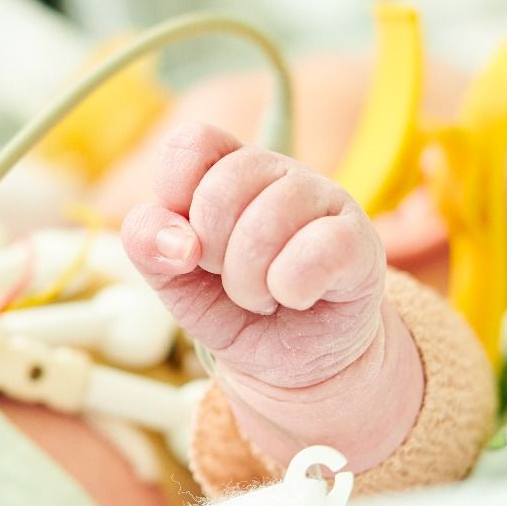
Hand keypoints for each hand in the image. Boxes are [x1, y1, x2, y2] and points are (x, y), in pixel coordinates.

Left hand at [120, 122, 422, 470]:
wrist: (292, 363)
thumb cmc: (232, 308)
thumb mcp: (173, 280)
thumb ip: (147, 244)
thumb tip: (176, 239)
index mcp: (225, 167)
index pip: (190, 143)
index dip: (174, 193)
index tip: (186, 242)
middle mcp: (275, 171)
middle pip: (221, 190)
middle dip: (212, 255)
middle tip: (229, 278)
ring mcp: (323, 198)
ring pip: (265, 225)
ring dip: (249, 283)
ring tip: (263, 295)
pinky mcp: (359, 239)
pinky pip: (315, 252)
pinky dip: (291, 289)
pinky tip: (297, 297)